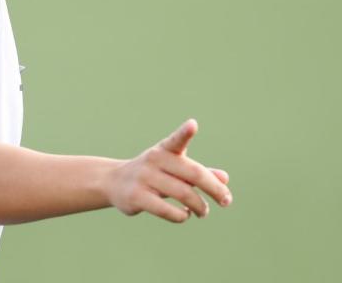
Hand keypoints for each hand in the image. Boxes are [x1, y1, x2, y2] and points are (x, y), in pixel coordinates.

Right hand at [105, 119, 232, 222]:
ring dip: (200, 206)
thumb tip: (225, 178)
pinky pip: (167, 210)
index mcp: (165, 149)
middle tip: (226, 201)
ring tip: (204, 212)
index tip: (193, 125)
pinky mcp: (137, 197)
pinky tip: (185, 214)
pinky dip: (182, 215)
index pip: (176, 140)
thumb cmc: (153, 173)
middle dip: (214, 189)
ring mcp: (144, 178)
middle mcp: (155, 160)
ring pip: (184, 194)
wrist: (115, 181)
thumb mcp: (175, 168)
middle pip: (193, 175)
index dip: (185, 132)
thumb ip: (199, 172)